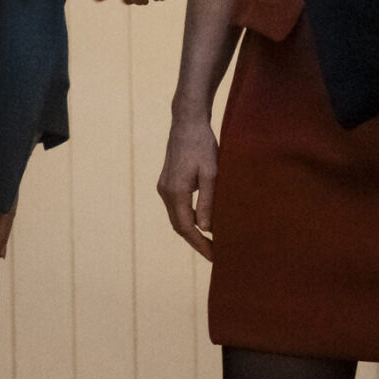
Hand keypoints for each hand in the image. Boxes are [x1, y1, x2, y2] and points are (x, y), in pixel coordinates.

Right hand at [157, 114, 218, 259]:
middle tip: (214, 253)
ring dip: (191, 230)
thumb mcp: (211, 173)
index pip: (186, 228)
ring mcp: (164, 187)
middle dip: (196, 241)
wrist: (187, 122)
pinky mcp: (167, 181)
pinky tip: (202, 221)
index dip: (200, 244)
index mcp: (176, 192)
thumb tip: (206, 229)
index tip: (214, 256)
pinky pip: (177, 207)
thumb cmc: (203, 145)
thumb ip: (208, 202)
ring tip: (210, 241)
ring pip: (177, 217)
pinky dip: (188, 218)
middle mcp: (165, 192)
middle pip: (179, 226)